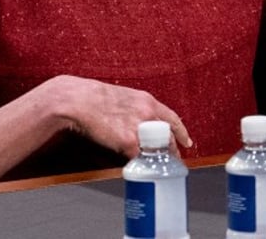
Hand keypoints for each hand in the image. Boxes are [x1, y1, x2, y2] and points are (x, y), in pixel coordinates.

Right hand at [49, 75, 192, 158]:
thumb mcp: (123, 97)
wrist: (80, 100)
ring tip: (157, 168)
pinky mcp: (129, 142)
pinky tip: (139, 168)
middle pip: (168, 137)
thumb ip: (135, 109)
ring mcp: (140, 128)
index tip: (186, 142)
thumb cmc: (95, 98)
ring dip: (159, 161)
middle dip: (171, 151)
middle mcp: (147, 113)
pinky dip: (141, 165)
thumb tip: (140, 122)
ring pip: (158, 150)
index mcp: (146, 101)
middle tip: (171, 160)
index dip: (181, 132)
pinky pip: (141, 159)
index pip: (172, 118)